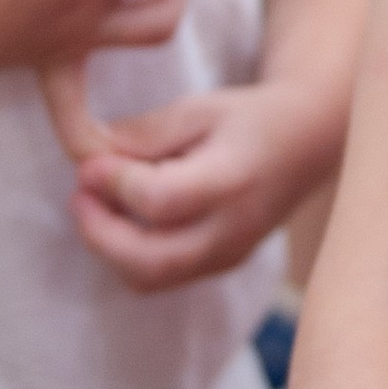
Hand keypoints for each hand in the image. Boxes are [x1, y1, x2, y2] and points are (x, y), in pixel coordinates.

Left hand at [45, 72, 334, 292]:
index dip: (113, 184)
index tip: (87, 164)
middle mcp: (232, 230)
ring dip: (111, 249)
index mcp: (231, 180)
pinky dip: (131, 254)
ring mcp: (229, 255)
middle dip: (99, 234)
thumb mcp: (199, 108)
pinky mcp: (222, 265)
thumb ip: (143, 134)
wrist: (309, 142)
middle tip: (78, 197)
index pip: (158, 200)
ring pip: (150, 279)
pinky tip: (125, 217)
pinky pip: (163, 277)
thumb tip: (85, 159)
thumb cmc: (249, 118)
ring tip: (97, 206)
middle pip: (150, 262)